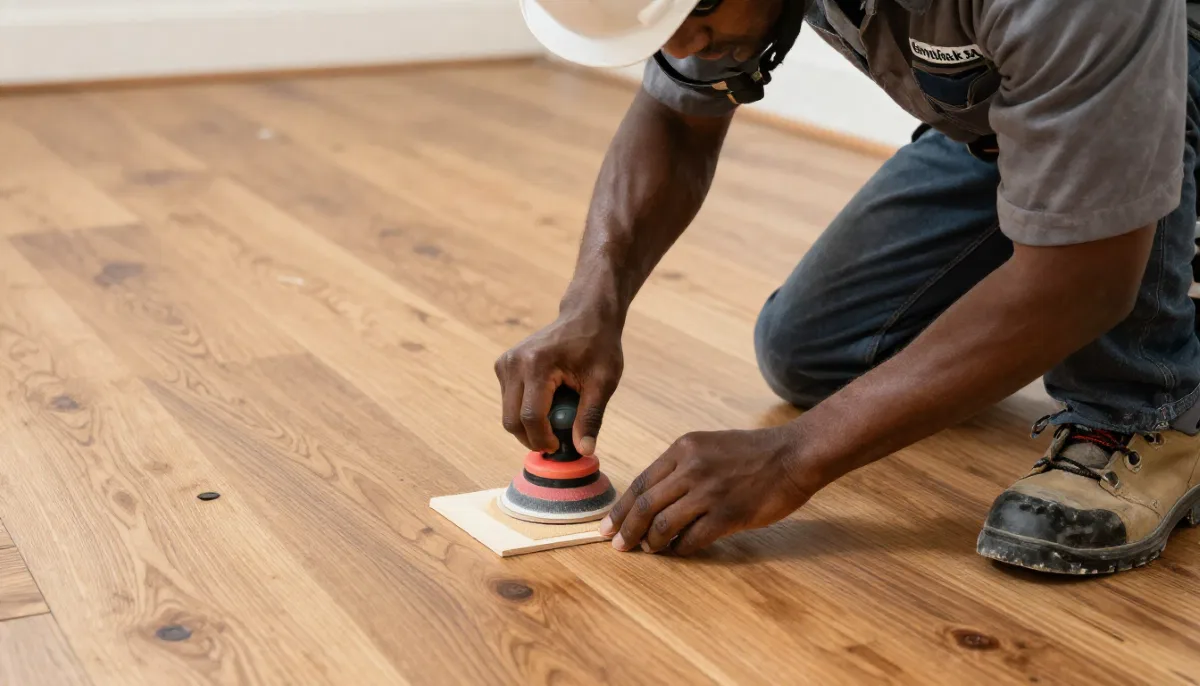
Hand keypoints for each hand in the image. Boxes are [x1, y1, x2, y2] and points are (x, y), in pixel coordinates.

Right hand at [495, 311, 622, 454]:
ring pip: (508, 414)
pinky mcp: (503, 365)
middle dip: (533, 438)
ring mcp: (505, 363)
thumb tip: (583, 450)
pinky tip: (549, 401)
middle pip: (512, 420)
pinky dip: (525, 411)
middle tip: (557, 440)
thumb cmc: (598, 345)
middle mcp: (514, 363)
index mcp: (537, 365)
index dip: (544, 439)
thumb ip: (591, 417)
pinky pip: (509, 402)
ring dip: (530, 425)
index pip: (531, 417)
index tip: (560, 446)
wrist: (586, 316)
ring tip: (558, 415)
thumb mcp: (603, 382)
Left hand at [599, 426, 815, 554]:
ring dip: (651, 543)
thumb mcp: (708, 446)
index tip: (608, 525)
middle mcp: (691, 468)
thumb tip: (652, 498)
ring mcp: (709, 492)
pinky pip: (692, 539)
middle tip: (618, 545)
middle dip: (626, 530)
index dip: (621, 509)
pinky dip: (680, 549)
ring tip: (649, 550)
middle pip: (645, 506)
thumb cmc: (751, 453)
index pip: (640, 483)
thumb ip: (680, 467)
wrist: (792, 456)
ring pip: (663, 525)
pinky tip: (678, 552)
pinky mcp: (728, 515)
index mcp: (683, 449)